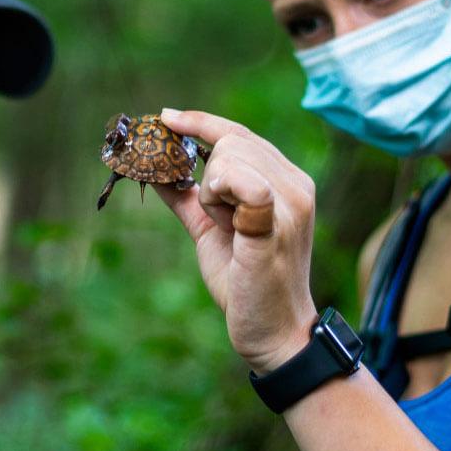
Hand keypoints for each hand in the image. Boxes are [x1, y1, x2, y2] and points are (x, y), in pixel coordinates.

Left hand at [154, 108, 318, 373]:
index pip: (240, 133)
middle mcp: (295, 184)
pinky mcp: (276, 222)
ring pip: (229, 156)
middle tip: (220, 219)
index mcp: (285, 181)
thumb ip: (188, 199)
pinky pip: (241, 180)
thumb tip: (155, 171)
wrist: (274, 333)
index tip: (166, 117)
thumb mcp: (211, 231)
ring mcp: (290, 201)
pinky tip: (227, 222)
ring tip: (231, 230)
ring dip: (213, 192)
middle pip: (230, 141)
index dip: (200, 122)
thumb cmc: (247, 284)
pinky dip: (220, 194)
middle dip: (208, 174)